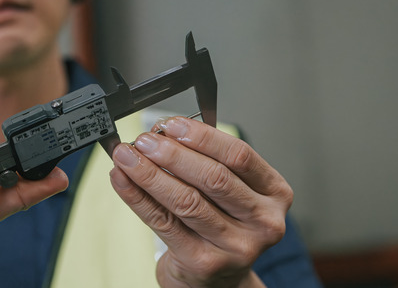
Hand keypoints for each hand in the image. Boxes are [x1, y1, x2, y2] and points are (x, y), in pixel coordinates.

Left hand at [109, 117, 292, 287]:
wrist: (218, 278)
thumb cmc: (222, 224)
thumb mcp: (228, 190)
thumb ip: (203, 160)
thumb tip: (161, 132)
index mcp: (274, 194)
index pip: (239, 156)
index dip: (203, 137)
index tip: (172, 124)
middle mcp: (263, 222)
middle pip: (213, 178)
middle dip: (172, 154)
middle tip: (145, 140)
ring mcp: (236, 247)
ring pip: (186, 201)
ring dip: (149, 173)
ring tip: (127, 156)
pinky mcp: (204, 263)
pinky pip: (164, 223)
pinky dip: (137, 197)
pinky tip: (122, 180)